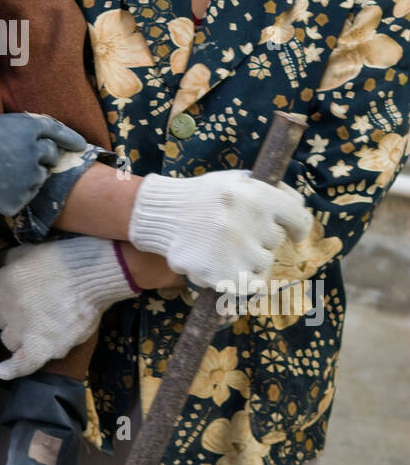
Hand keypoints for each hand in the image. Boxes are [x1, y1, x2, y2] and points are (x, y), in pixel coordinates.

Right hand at [0, 112, 88, 213]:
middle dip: (42, 158)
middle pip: (51, 156)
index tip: (80, 145)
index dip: (71, 138)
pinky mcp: (17, 200)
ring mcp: (26, 178)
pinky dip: (12, 196)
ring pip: (38, 179)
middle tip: (20, 162)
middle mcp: (32, 151)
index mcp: (26, 127)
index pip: (58, 131)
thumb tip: (29, 133)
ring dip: (26, 177)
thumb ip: (14, 128)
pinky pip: (23, 198)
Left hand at [0, 236, 136, 379]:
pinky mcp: (42, 346)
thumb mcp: (26, 249)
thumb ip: (5, 261)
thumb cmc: (65, 258)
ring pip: (10, 340)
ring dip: (20, 336)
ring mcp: (24, 328)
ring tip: (40, 330)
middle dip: (15, 318)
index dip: (12, 302)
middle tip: (36, 313)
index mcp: (4, 281)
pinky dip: (10, 370)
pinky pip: (21, 364)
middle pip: (3, 321)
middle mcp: (8, 305)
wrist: (94, 272)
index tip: (25, 301)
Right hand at [129, 169, 311, 289]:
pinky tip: (228, 268)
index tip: (295, 233)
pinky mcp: (224, 275)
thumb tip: (299, 206)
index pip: (298, 217)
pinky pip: (249, 285)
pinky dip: (242, 280)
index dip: (298, 227)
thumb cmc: (205, 196)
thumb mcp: (238, 179)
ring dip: (251, 259)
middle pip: (276, 242)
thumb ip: (270, 190)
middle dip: (261, 238)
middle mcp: (250, 223)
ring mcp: (237, 251)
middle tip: (238, 232)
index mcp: (257, 196)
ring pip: (264, 264)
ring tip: (228, 249)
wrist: (164, 214)